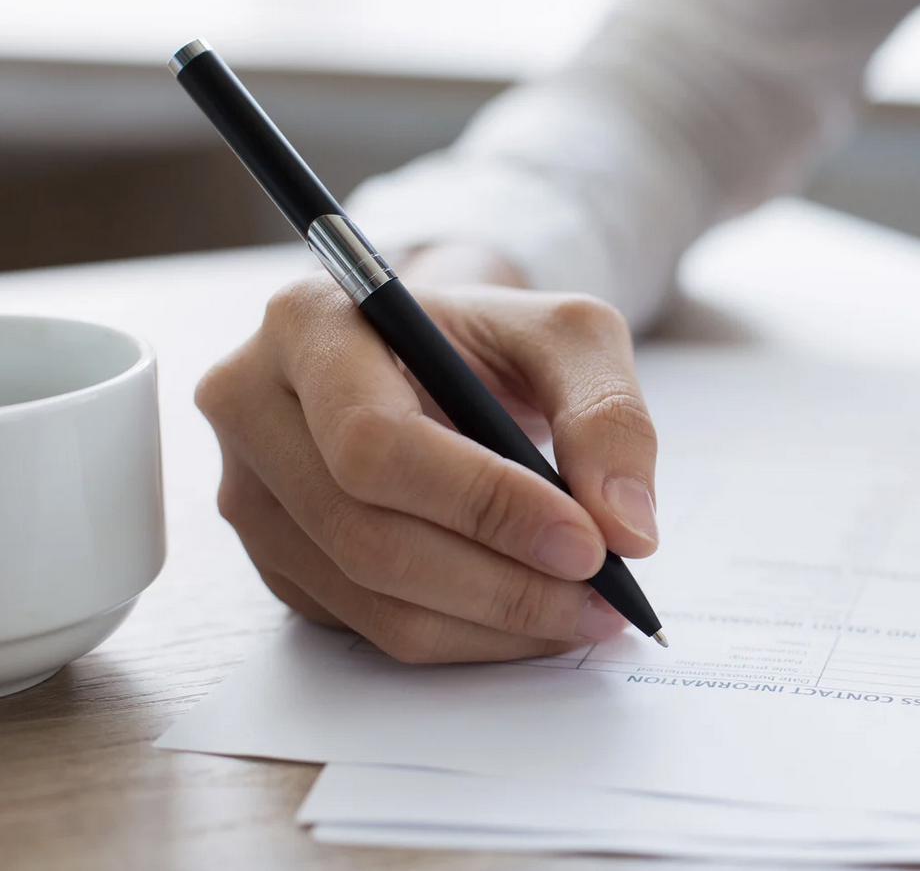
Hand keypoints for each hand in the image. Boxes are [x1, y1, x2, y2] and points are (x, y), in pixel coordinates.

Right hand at [196, 275, 659, 661]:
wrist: (438, 361)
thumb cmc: (492, 340)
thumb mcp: (569, 337)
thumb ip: (608, 414)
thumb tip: (626, 528)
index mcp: (307, 324)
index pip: (376, 441)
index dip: (484, 505)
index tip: (588, 543)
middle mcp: (252, 407)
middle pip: (365, 534)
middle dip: (501, 581)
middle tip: (602, 595)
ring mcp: (252, 492)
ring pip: (370, 597)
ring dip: (493, 624)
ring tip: (587, 612)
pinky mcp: (279, 559)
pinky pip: (369, 627)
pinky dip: (466, 636)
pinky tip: (531, 617)